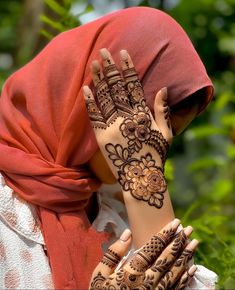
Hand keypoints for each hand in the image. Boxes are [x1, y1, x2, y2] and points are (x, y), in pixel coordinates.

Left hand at [83, 48, 172, 208]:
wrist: (141, 177)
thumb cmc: (155, 155)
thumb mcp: (165, 132)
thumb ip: (162, 111)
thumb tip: (163, 89)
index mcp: (142, 113)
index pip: (133, 85)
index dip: (128, 68)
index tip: (122, 53)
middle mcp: (126, 116)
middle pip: (116, 87)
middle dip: (109, 67)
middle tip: (103, 51)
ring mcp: (113, 125)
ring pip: (104, 97)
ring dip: (98, 79)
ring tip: (93, 63)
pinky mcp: (101, 136)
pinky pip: (93, 116)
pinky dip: (89, 102)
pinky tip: (84, 89)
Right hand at [89, 219, 197, 288]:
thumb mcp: (100, 274)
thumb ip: (114, 253)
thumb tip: (127, 233)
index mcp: (131, 272)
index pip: (152, 248)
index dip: (165, 234)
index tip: (175, 223)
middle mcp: (146, 282)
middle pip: (167, 258)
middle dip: (179, 241)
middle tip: (188, 229)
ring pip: (175, 271)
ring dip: (185, 256)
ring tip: (194, 243)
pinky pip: (176, 288)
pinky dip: (186, 277)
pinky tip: (192, 267)